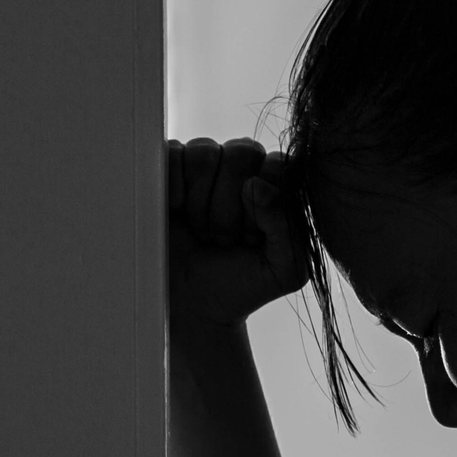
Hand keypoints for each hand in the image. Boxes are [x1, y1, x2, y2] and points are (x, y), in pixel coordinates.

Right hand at [167, 136, 308, 331]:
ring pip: (206, 152)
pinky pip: (172, 154)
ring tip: (202, 232)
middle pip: (243, 152)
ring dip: (202, 202)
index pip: (279, 162)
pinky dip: (173, 188)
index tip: (253, 236)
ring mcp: (203, 167)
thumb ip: (289, 228)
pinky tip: (175, 212)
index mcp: (276, 187)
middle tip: (225, 239)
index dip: (265, 199)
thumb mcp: (285, 269)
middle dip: (231, 205)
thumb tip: (257, 184)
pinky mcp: (167, 168)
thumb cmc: (241, 285)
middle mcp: (242, 169)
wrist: (190, 305)